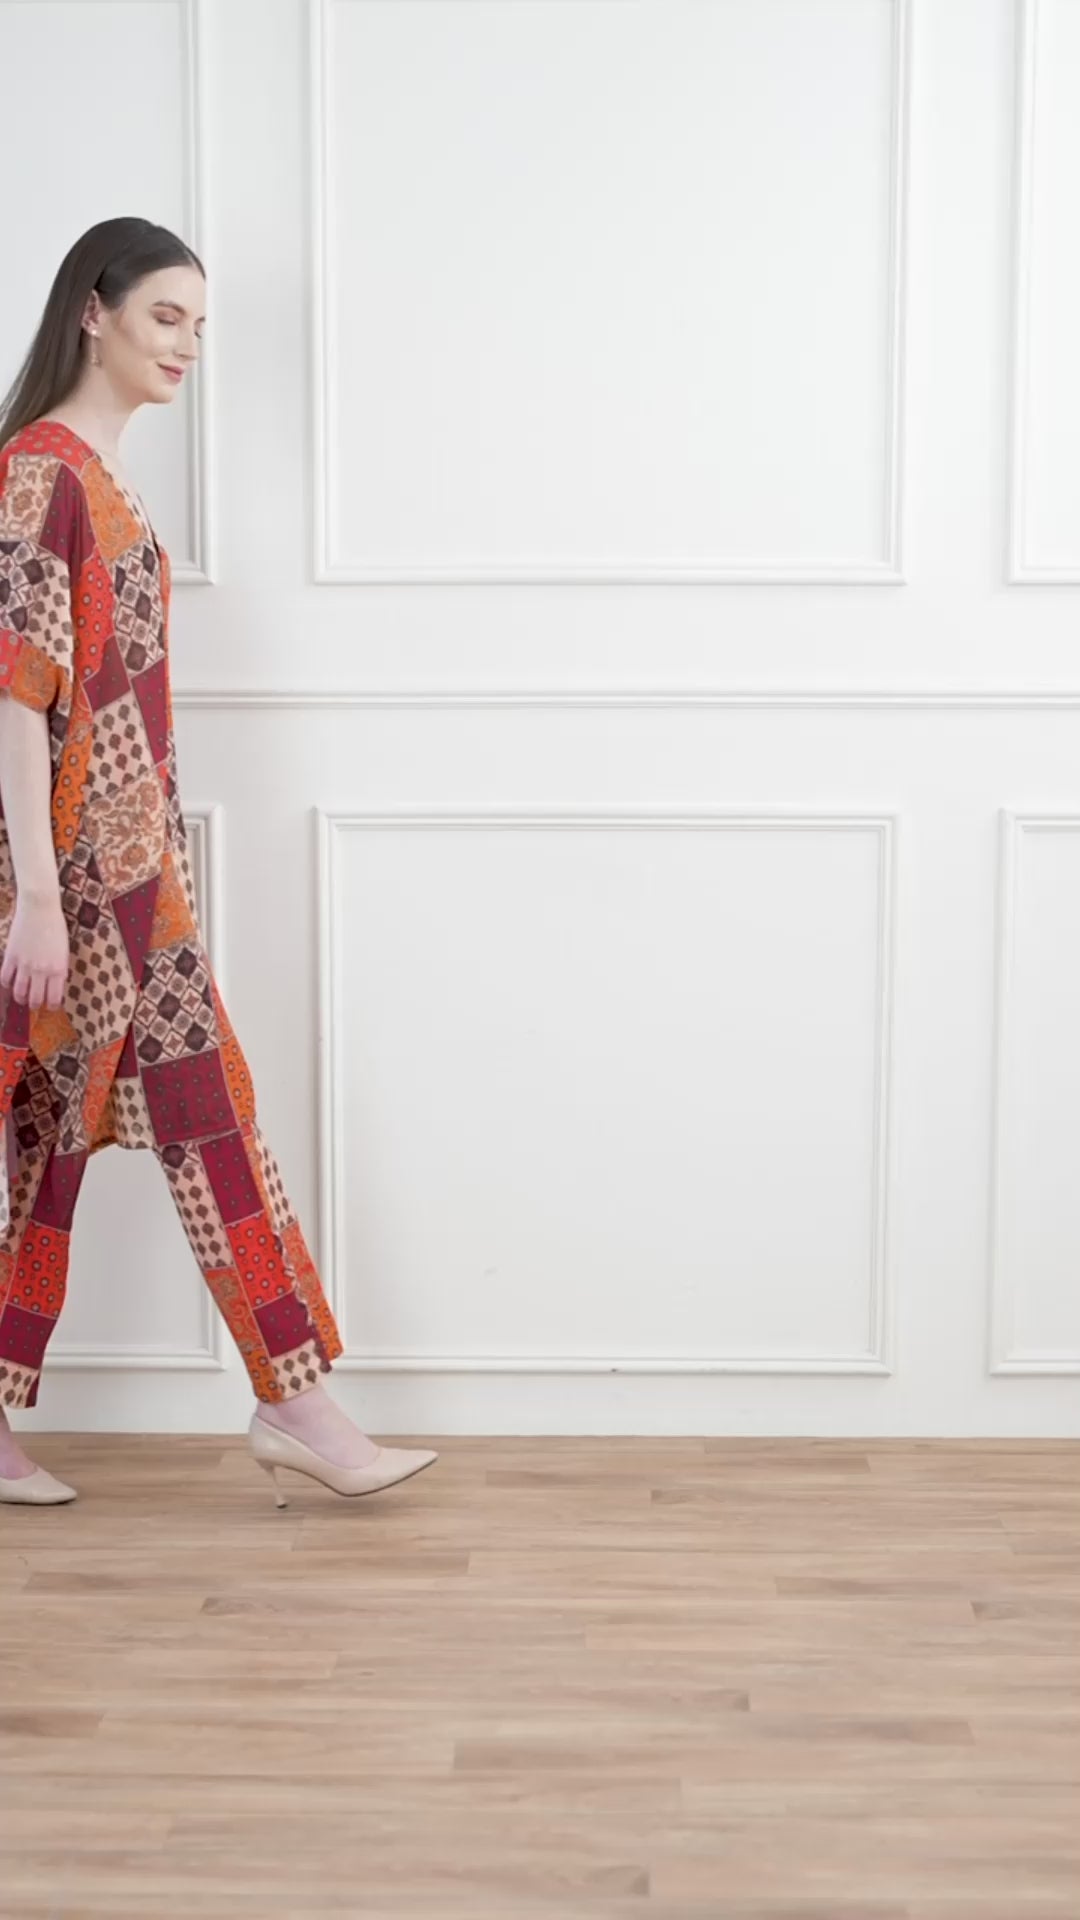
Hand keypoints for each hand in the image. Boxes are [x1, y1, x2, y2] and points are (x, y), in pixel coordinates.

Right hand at [0, 891, 69, 1009]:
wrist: (40, 908)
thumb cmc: (56, 926)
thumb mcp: (64, 950)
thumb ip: (59, 968)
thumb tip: (56, 983)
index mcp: (58, 969)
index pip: (54, 998)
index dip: (53, 1006)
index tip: (51, 1006)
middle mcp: (41, 970)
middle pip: (35, 999)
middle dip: (36, 1005)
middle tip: (35, 1004)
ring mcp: (25, 965)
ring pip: (19, 992)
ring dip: (20, 998)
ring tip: (22, 997)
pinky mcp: (11, 956)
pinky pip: (5, 978)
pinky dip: (7, 983)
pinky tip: (10, 982)